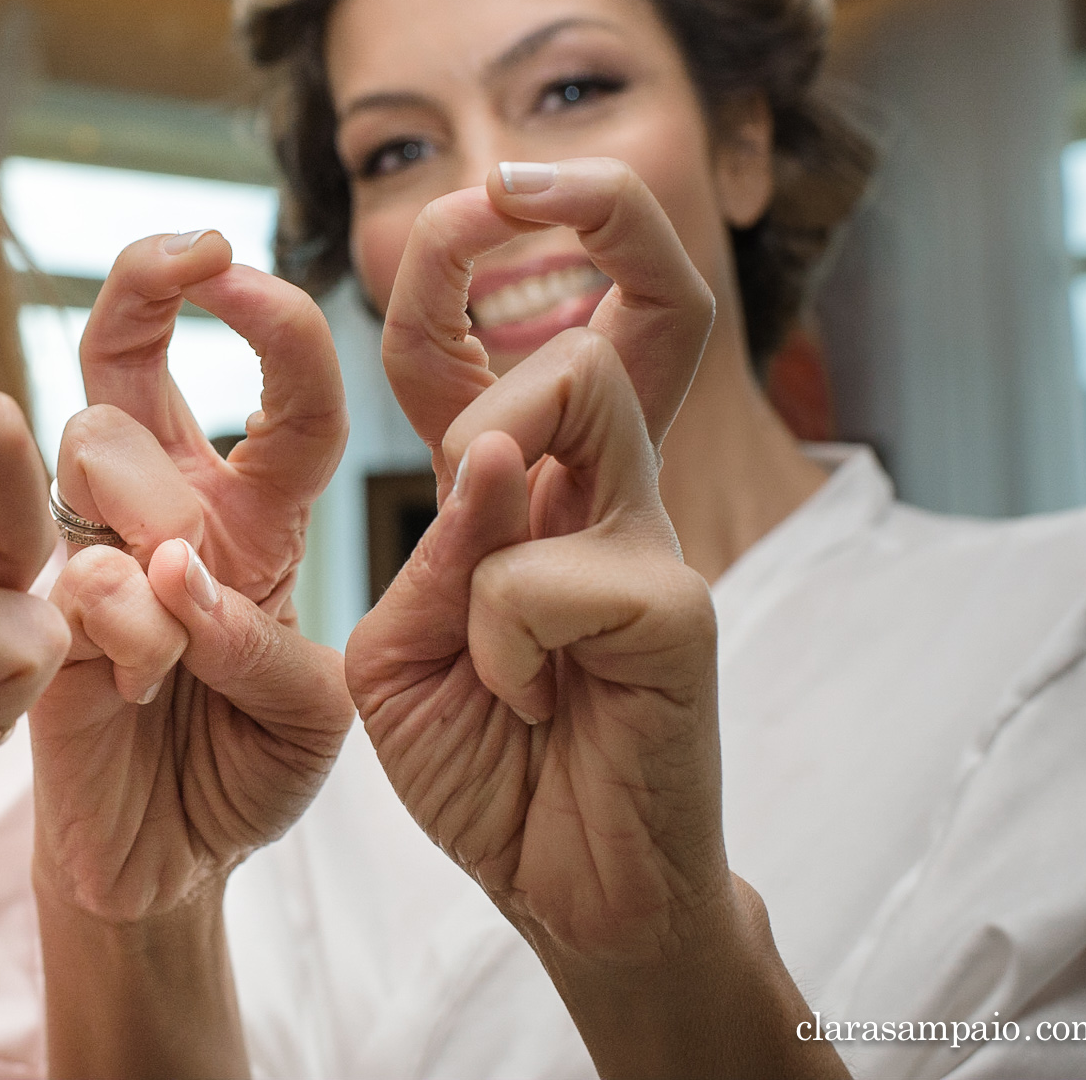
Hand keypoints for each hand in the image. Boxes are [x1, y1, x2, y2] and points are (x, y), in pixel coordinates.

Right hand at [31, 230, 352, 921]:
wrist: (163, 867)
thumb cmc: (247, 771)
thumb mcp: (317, 711)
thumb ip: (269, 640)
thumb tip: (173, 571)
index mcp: (253, 515)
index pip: (277, 393)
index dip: (269, 320)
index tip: (249, 260)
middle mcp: (165, 511)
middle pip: (127, 354)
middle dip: (151, 278)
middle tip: (195, 254)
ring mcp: (90, 552)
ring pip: (96, 444)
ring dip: (154, 507)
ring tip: (182, 620)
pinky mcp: (34, 612)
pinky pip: (73, 567)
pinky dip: (125, 619)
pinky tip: (142, 682)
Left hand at [350, 158, 839, 1077]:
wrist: (569, 890)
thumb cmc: (487, 764)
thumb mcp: (407, 650)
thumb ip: (433, 552)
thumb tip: (489, 458)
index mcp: (530, 493)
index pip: (515, 341)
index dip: (475, 260)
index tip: (466, 196)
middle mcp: (601, 493)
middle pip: (579, 318)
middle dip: (486, 288)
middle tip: (455, 418)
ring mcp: (648, 539)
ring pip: (577, 388)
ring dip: (481, 482)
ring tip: (478, 611)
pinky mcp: (678, 608)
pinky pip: (545, 566)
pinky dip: (496, 640)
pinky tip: (516, 701)